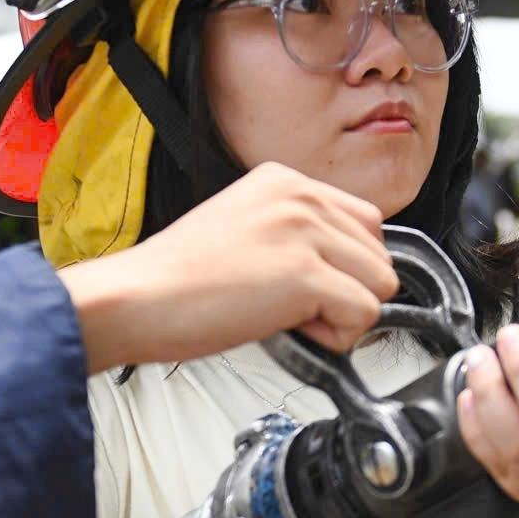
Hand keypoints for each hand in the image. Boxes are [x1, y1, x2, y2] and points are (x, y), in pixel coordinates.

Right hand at [60, 163, 395, 369]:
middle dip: (347, 290)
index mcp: (285, 179)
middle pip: (379, 254)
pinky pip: (364, 315)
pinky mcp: (305, 274)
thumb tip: (338, 267)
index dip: (343, 265)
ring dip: (343, 315)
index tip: (303, 283)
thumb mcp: (244, 226)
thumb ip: (294, 232)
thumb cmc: (177, 278)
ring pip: (380, 285)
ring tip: (291, 317)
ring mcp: (304, 232)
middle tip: (294, 305)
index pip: (364, 223)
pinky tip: (291, 330)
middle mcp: (300, 196)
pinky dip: (335, 338)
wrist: (138, 299)